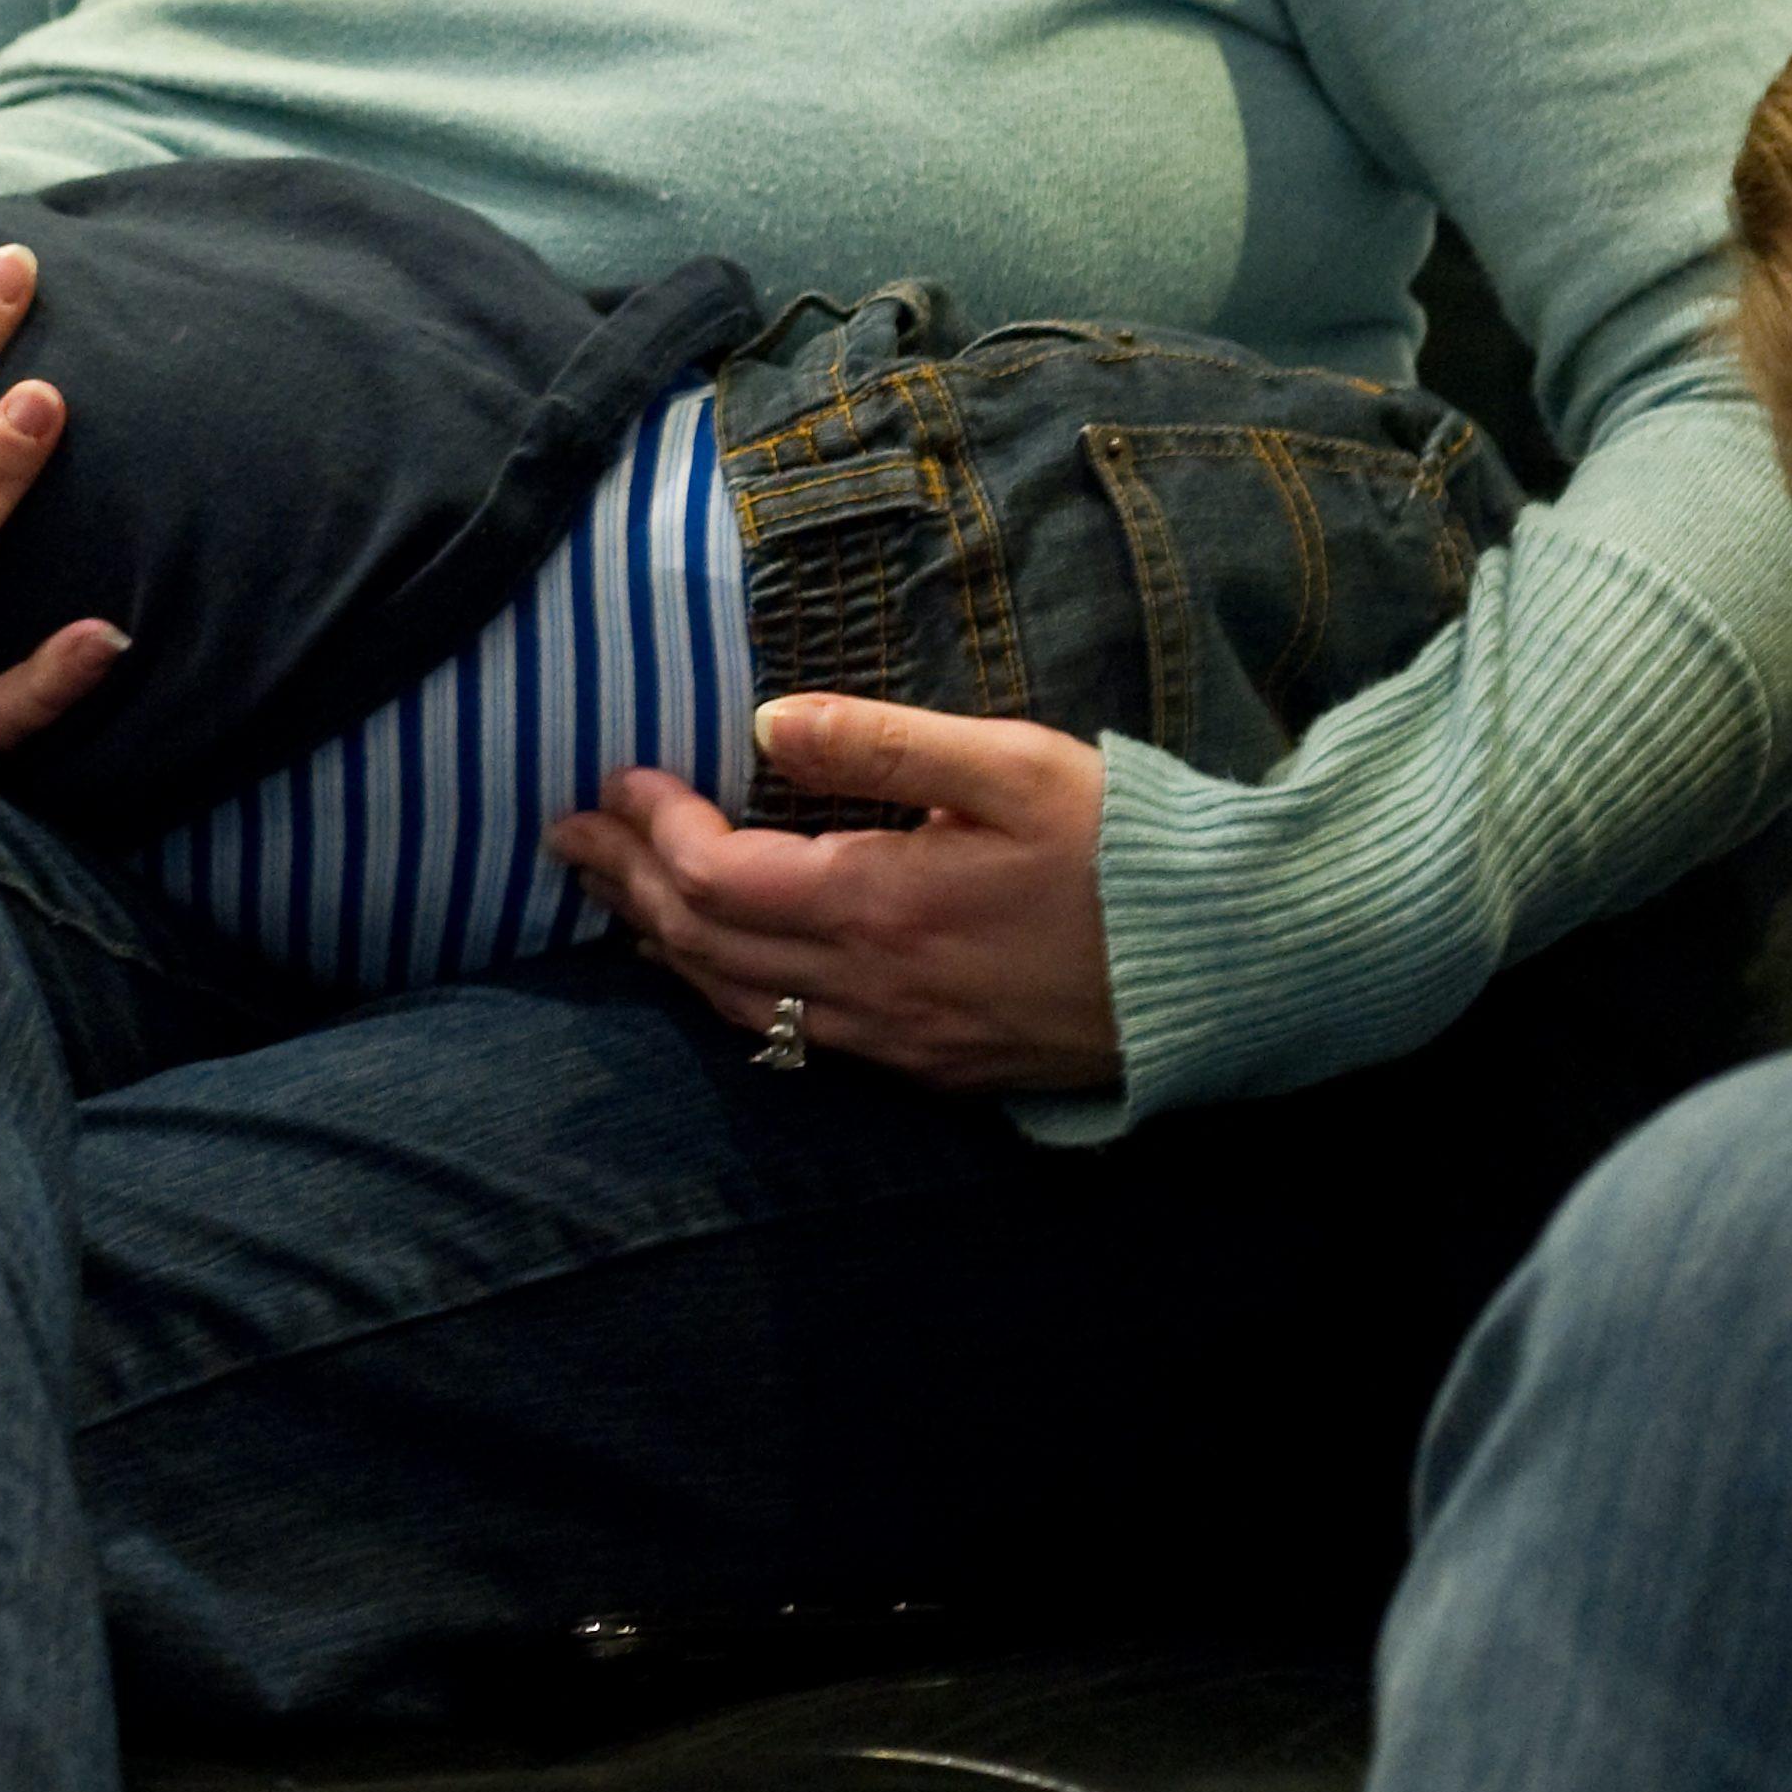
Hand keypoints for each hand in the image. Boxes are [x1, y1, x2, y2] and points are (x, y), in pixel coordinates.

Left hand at [549, 701, 1120, 1093]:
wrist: (1224, 967)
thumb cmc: (1129, 850)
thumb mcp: (1015, 767)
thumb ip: (884, 744)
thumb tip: (767, 722)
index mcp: (881, 905)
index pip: (719, 878)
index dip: (653, 829)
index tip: (620, 778)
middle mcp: (870, 990)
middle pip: (706, 947)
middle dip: (628, 887)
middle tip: (568, 837)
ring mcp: (897, 1042)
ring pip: (739, 1005)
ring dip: (665, 947)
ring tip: (616, 899)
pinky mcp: (932, 1070)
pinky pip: (795, 1042)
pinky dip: (731, 997)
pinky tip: (721, 970)